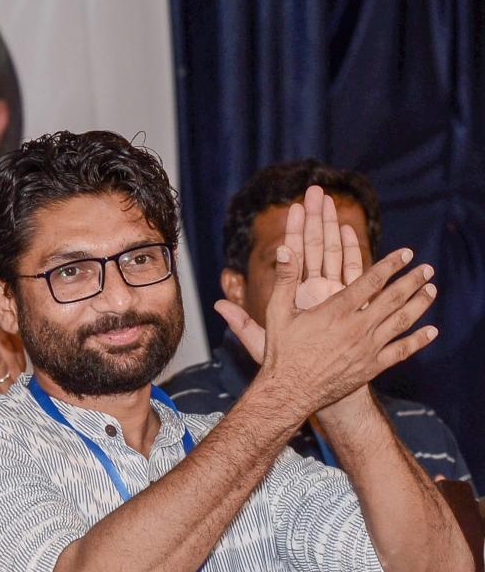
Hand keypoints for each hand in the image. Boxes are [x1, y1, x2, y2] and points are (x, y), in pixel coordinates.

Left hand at [217, 186, 364, 362]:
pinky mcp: (353, 301)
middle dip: (315, 218)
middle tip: (315, 190)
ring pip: (333, 253)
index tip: (293, 207)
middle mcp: (313, 289)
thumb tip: (218, 305)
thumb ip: (243, 323)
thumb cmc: (291, 363)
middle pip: (315, 247)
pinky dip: (350, 250)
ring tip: (330, 201)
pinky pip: (352, 271)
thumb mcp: (263, 342)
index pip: (292, 255)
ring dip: (332, 226)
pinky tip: (347, 230)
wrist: (323, 381)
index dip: (293, 231)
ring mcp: (334, 292)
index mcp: (293, 294)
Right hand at [243, 243, 437, 418]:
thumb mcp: (277, 311)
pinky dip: (418, 340)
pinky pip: (401, 351)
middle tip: (427, 268)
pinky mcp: (371, 367)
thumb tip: (283, 247)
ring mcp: (367, 348)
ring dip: (420, 303)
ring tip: (431, 290)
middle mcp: (357, 327)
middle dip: (412, 280)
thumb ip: (285, 278)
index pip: (371, 281)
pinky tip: (431, 331)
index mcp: (336, 311)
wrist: (289, 392)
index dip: (390, 265)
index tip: (406, 253)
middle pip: (393, 298)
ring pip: (401, 321)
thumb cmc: (282, 350)